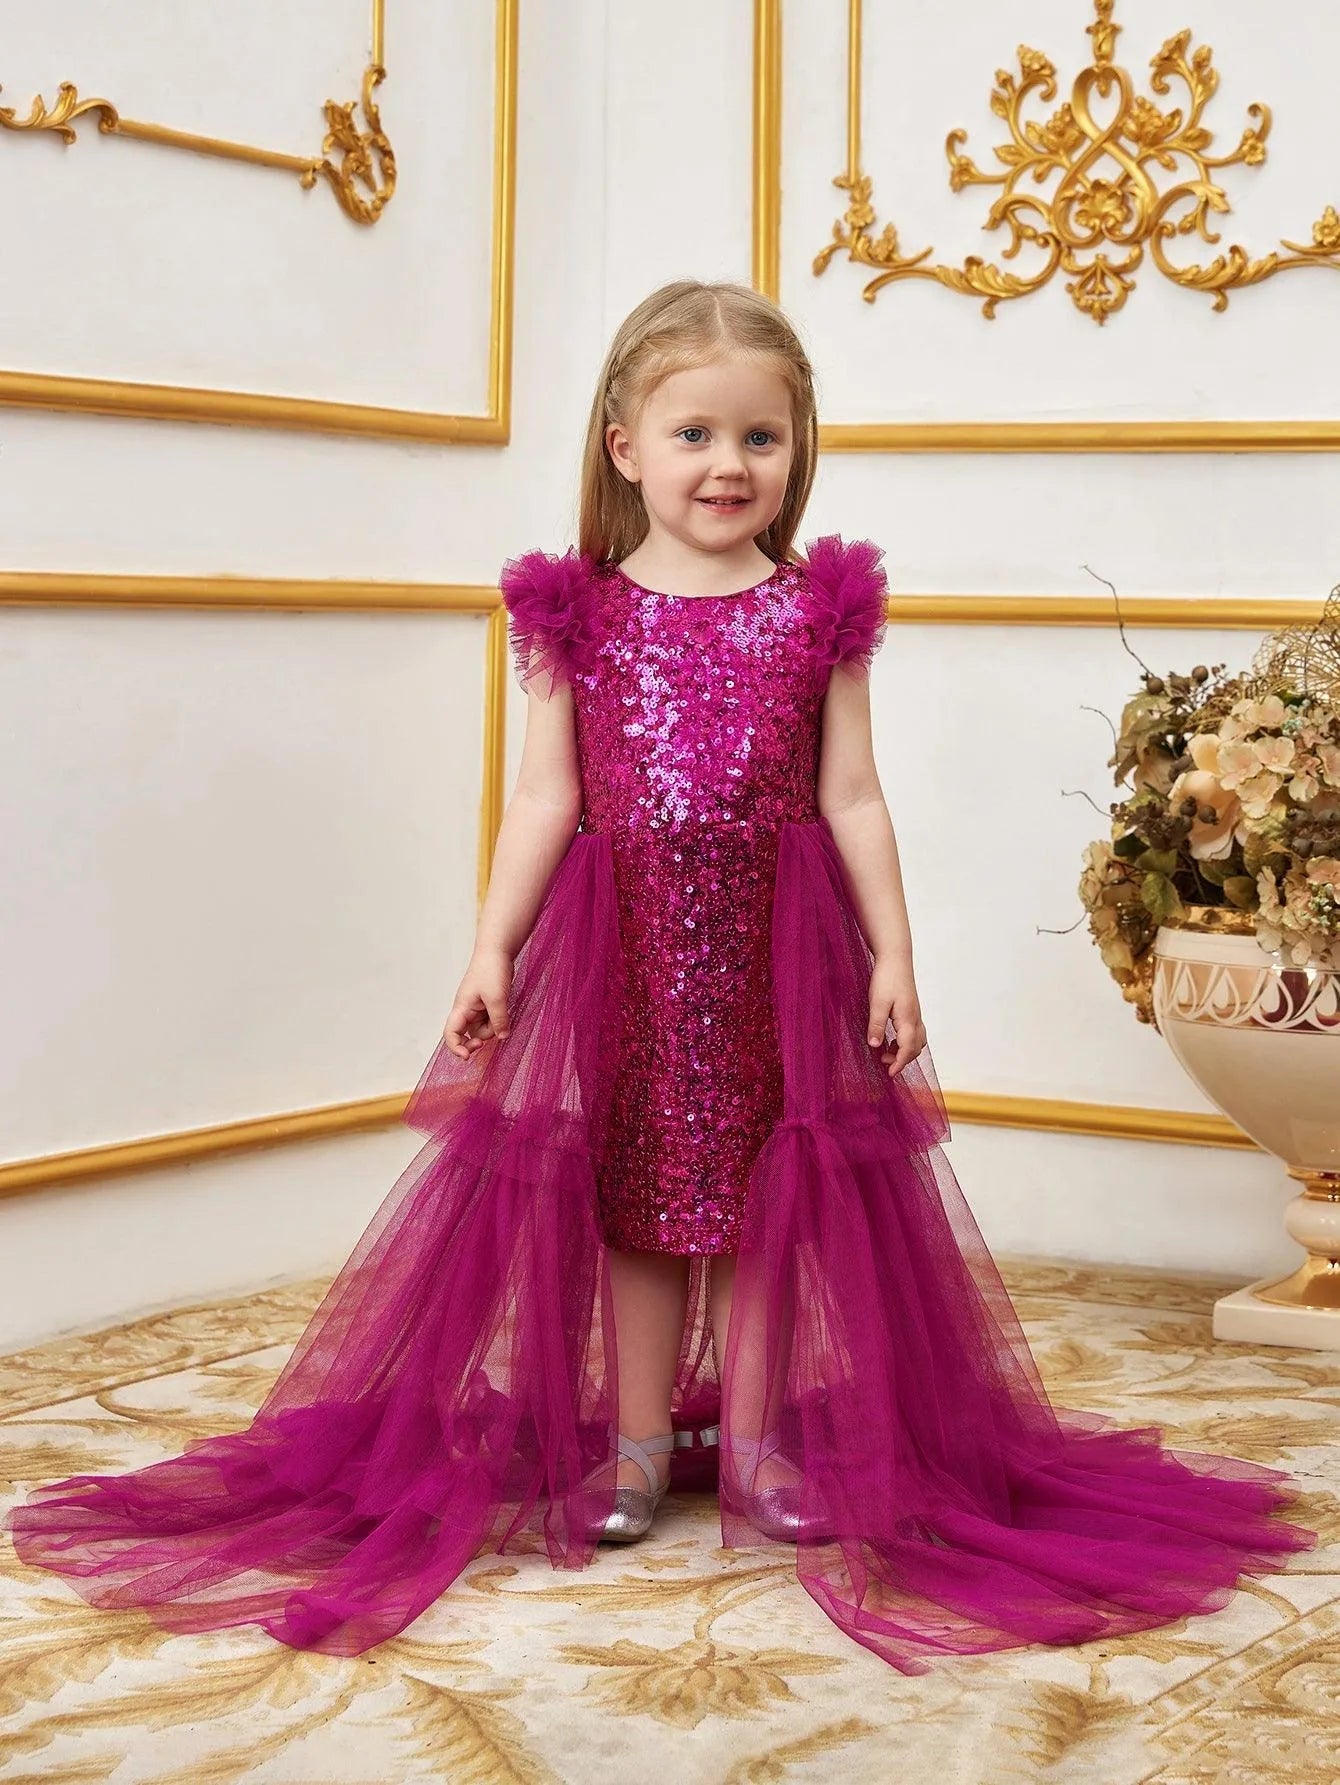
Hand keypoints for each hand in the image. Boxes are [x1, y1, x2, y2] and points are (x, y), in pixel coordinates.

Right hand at [442, 947, 514, 1059]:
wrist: (497, 951)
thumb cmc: (491, 970)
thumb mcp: (497, 998)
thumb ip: (499, 1020)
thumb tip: (502, 1037)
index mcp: (461, 1008)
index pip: (450, 1033)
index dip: (455, 1047)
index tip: (467, 1056)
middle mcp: (466, 1009)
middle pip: (468, 1034)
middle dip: (478, 1040)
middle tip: (488, 1041)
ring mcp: (476, 1007)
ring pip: (482, 1028)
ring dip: (492, 1029)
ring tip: (502, 1017)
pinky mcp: (487, 1004)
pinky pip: (490, 1020)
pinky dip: (497, 1022)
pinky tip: (504, 1014)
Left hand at [866, 960, 925, 1078]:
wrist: (895, 958)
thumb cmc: (886, 978)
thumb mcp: (877, 1002)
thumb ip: (876, 1025)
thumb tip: (875, 1046)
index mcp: (907, 1019)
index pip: (907, 1049)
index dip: (899, 1063)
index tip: (890, 1074)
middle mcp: (915, 1018)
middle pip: (915, 1048)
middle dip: (902, 1059)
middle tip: (883, 1063)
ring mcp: (915, 1014)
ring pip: (917, 1040)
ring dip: (904, 1051)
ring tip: (886, 1053)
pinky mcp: (911, 1009)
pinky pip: (913, 1032)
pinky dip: (905, 1041)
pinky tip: (890, 1039)